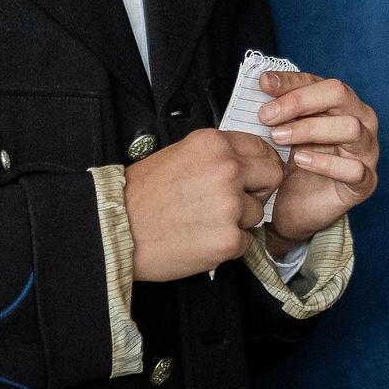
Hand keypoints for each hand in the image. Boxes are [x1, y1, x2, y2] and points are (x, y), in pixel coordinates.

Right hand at [122, 128, 285, 281]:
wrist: (116, 230)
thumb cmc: (141, 195)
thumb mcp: (180, 155)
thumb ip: (216, 155)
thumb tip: (245, 161)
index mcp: (214, 144)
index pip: (261, 147)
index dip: (259, 164)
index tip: (256, 174)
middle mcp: (227, 169)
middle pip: (272, 177)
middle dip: (258, 190)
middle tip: (234, 201)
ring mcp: (230, 205)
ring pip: (257, 213)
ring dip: (238, 220)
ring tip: (204, 222)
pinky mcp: (229, 239)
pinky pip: (245, 242)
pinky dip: (227, 245)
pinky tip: (200, 239)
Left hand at [256, 71, 378, 253]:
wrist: (296, 209)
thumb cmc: (293, 164)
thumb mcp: (282, 130)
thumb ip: (279, 107)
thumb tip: (263, 79)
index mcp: (342, 103)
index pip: (319, 81)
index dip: (291, 82)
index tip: (263, 84)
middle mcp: (361, 120)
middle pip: (339, 94)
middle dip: (299, 101)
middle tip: (266, 115)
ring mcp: (367, 151)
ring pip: (351, 128)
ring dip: (310, 129)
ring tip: (279, 138)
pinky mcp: (366, 182)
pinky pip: (354, 169)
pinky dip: (326, 163)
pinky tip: (301, 160)